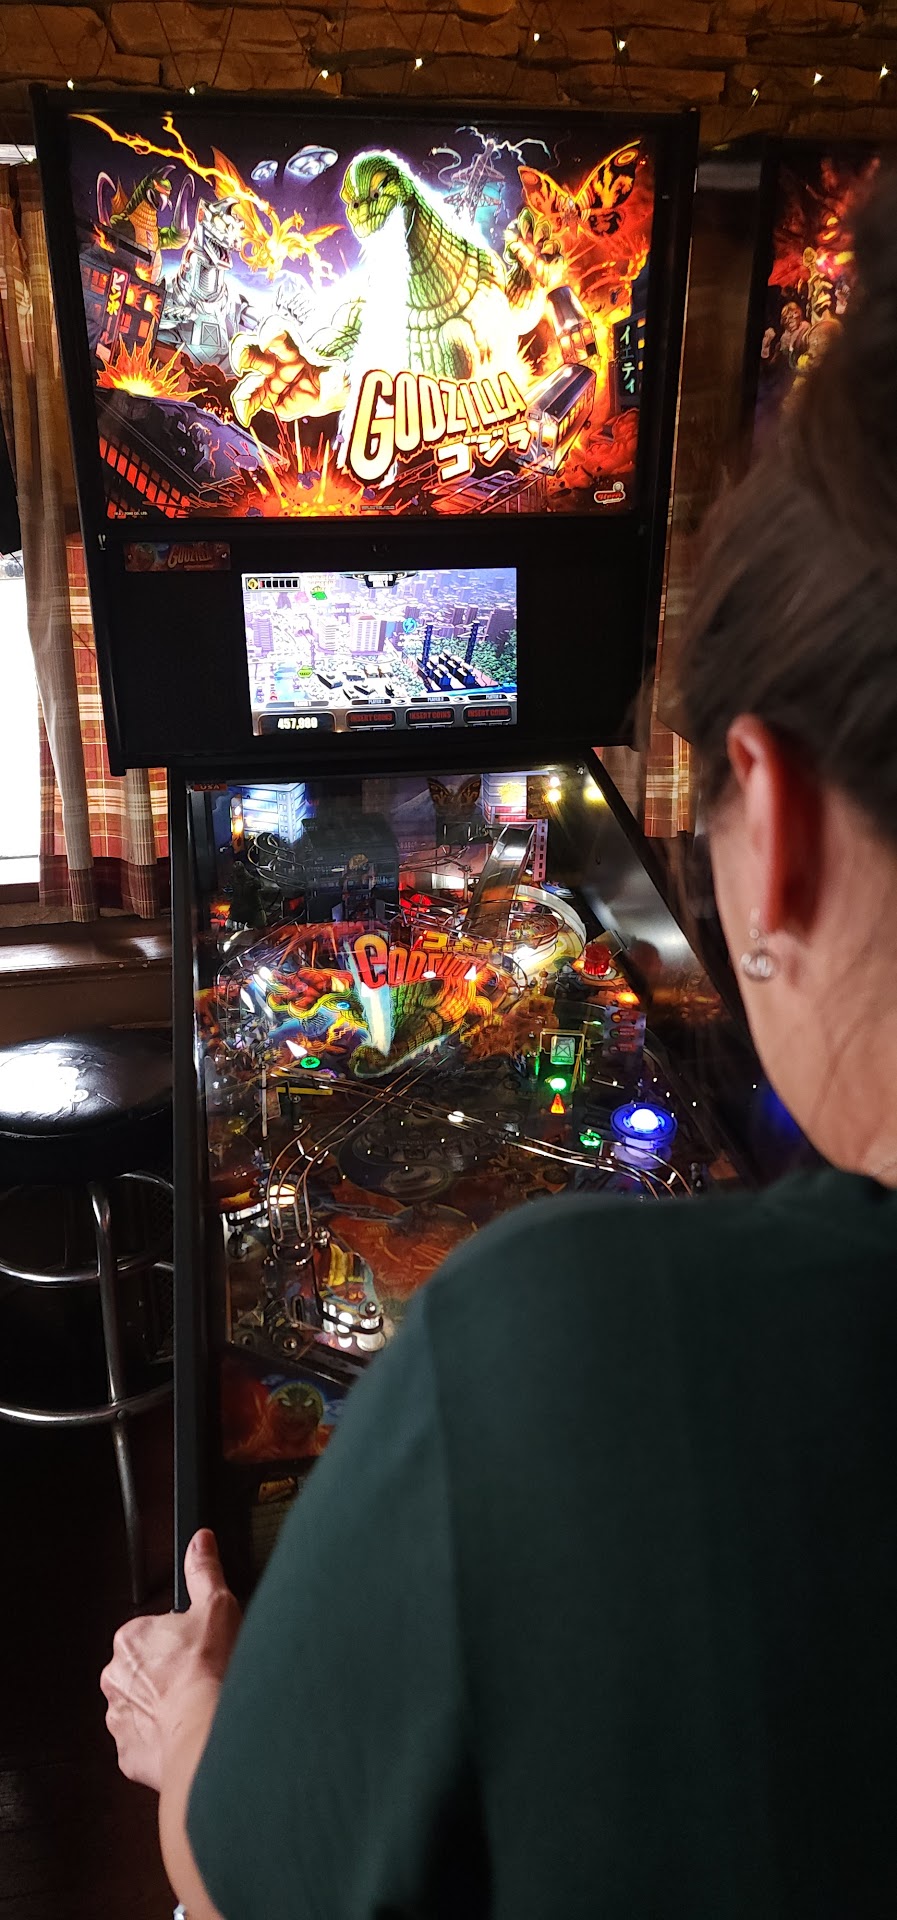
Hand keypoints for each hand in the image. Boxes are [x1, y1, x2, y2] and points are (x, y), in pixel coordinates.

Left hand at [101, 1530, 241, 1792]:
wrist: (205, 1733)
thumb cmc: (209, 1672)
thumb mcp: (216, 1606)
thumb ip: (204, 1571)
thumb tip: (200, 1542)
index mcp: (130, 1639)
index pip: (154, 1635)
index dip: (182, 1642)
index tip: (200, 1651)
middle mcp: (116, 1677)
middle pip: (145, 1671)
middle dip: (169, 1675)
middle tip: (201, 1678)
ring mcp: (119, 1717)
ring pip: (143, 1707)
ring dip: (165, 1707)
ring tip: (197, 1707)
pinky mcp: (129, 1753)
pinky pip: (146, 1742)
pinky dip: (165, 1739)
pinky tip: (188, 1731)